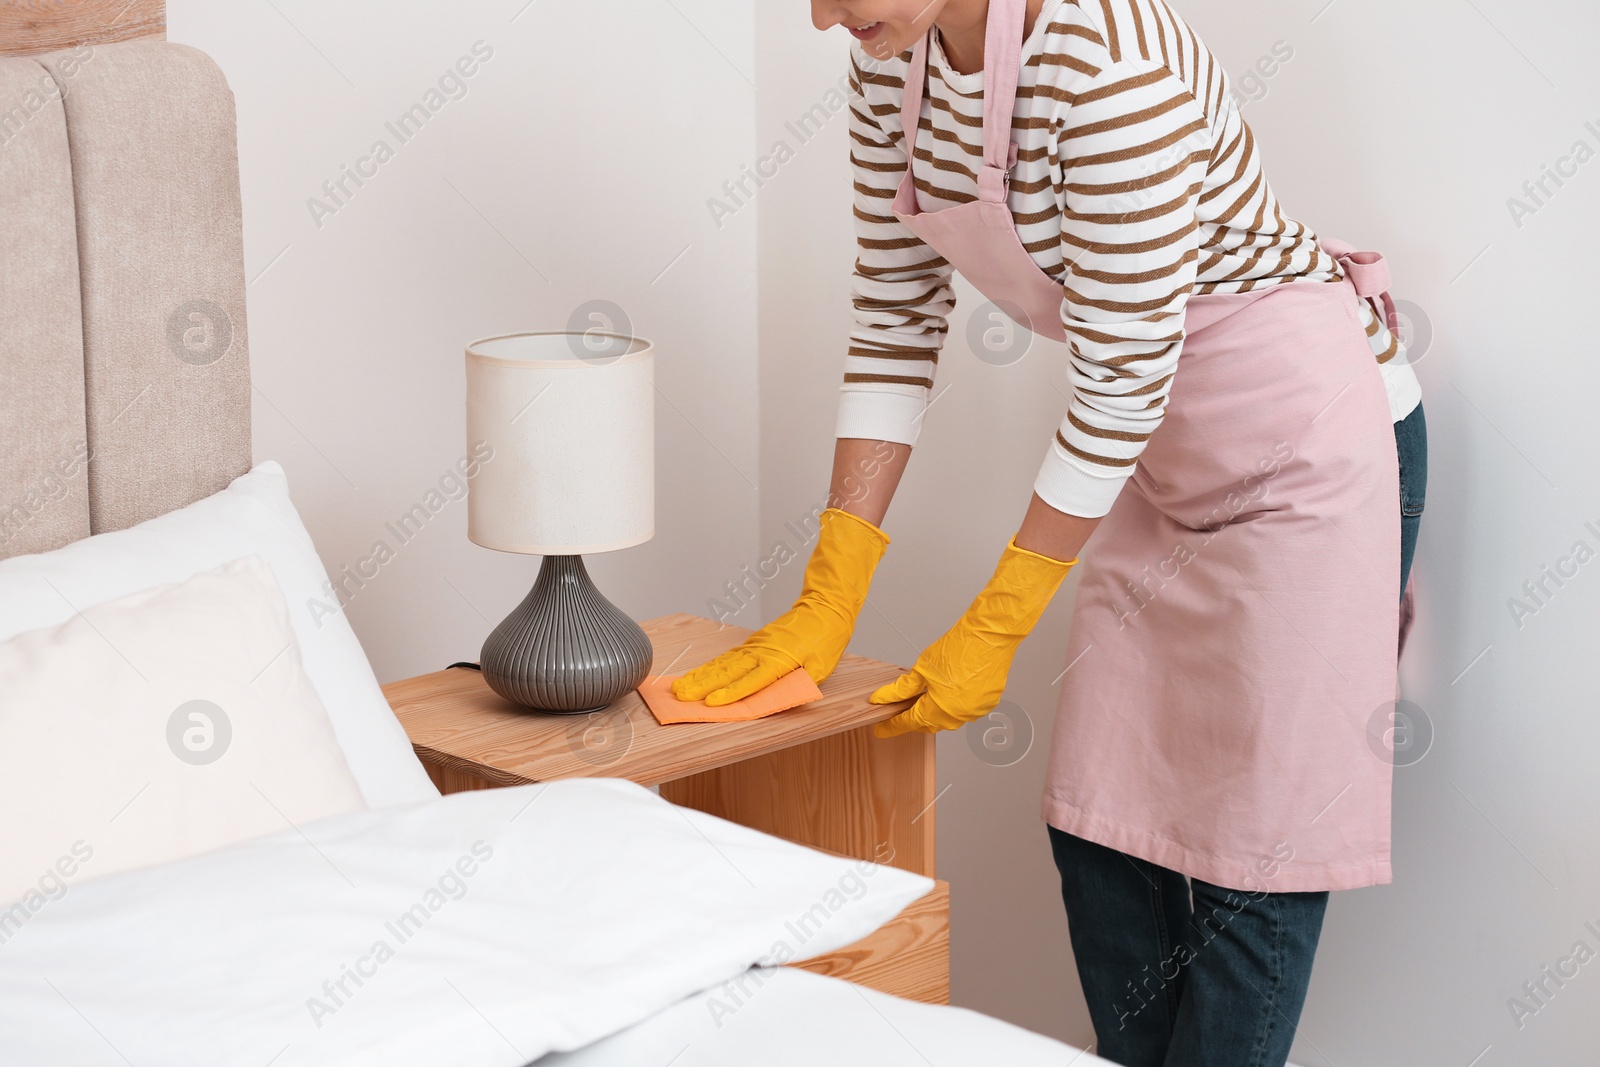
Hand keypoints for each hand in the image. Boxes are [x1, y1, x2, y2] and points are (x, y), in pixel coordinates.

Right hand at [672, 508, 888, 705]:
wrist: (824, 608)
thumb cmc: (826, 639)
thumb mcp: (820, 668)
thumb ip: (799, 684)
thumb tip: (778, 700)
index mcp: (778, 660)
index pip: (750, 681)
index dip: (730, 693)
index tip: (711, 703)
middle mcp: (761, 652)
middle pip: (727, 672)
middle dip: (702, 685)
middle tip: (680, 696)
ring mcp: (754, 646)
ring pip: (722, 664)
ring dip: (700, 676)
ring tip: (680, 687)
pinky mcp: (753, 642)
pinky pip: (728, 657)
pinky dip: (711, 666)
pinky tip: (699, 674)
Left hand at [872, 537, 1075, 736]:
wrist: (990, 636)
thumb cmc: (959, 648)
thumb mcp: (922, 669)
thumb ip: (901, 689)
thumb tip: (882, 698)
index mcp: (939, 709)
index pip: (909, 723)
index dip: (892, 726)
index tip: (881, 729)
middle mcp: (959, 716)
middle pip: (929, 724)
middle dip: (914, 719)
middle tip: (900, 711)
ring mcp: (975, 711)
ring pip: (949, 718)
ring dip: (935, 712)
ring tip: (925, 699)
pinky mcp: (988, 703)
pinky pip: (965, 710)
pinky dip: (954, 704)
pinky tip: (949, 691)